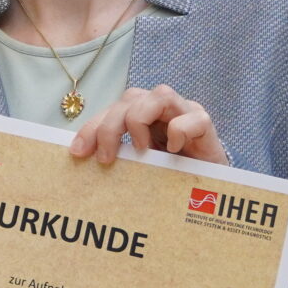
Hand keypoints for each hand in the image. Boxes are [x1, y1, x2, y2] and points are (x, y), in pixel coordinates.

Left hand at [68, 84, 224, 166]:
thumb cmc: (170, 177)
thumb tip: (81, 160)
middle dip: (110, 127)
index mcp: (142, 115)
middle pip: (130, 99)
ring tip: (140, 150)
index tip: (77, 152)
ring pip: (160, 95)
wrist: (210, 192)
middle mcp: (163, 109)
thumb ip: (118, 158)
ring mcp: (186, 113)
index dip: (91, 127)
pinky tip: (173, 150)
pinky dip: (179, 131)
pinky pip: (192, 118)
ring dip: (140, 121)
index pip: (112, 110)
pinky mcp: (206, 125)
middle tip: (104, 159)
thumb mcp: (138, 167)